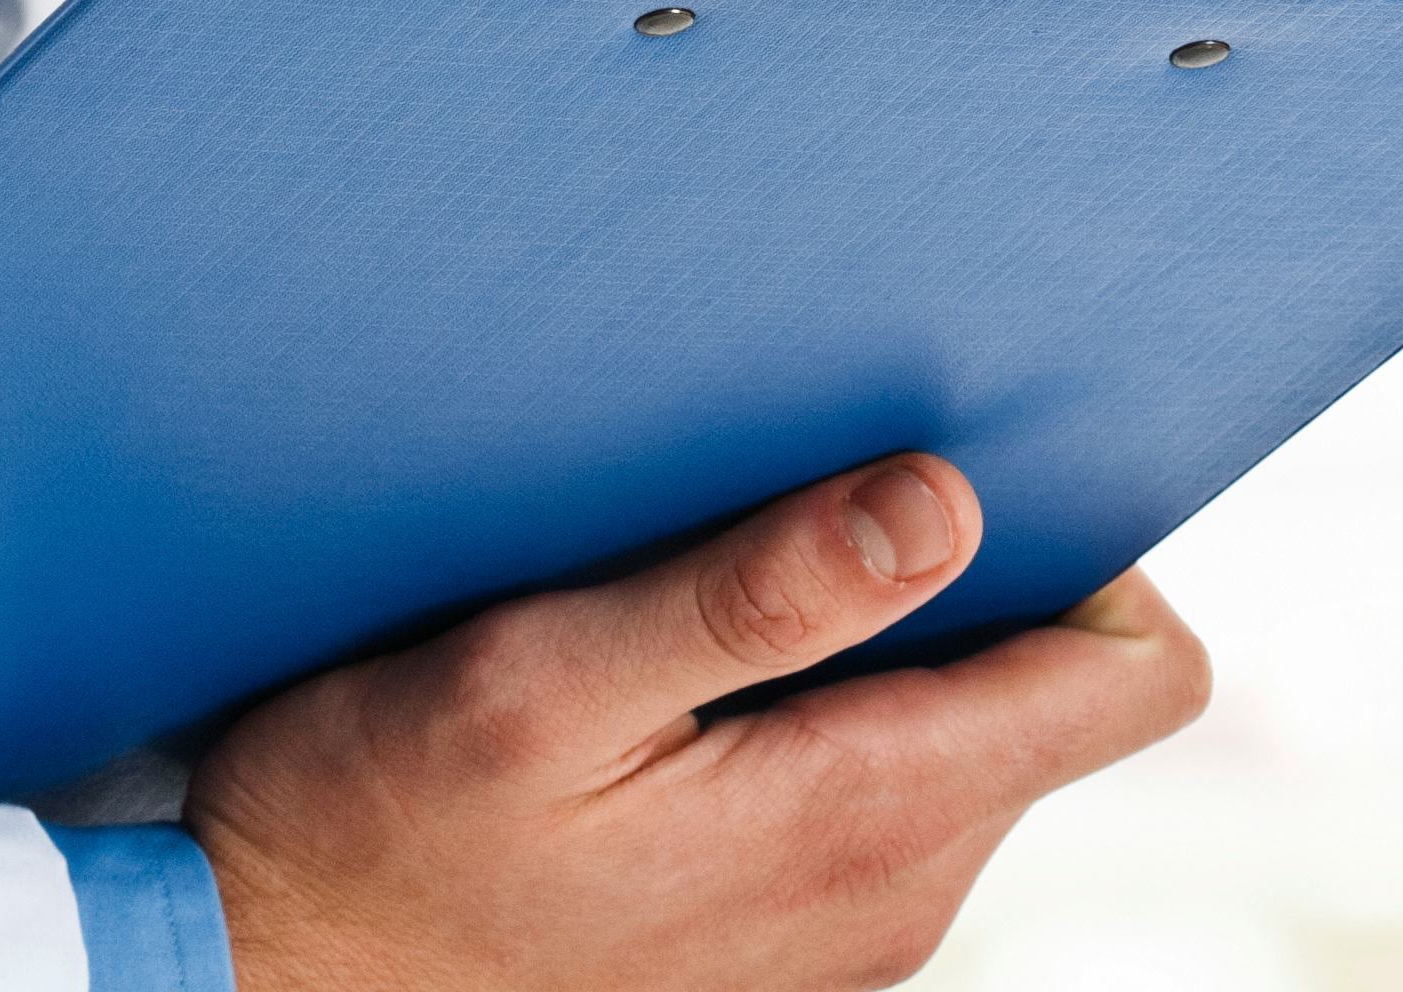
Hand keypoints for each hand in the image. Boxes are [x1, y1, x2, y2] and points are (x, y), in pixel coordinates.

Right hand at [189, 456, 1204, 991]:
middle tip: (796, 488)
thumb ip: (754, 595)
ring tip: (711, 573)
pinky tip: (677, 671)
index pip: (1134, 678)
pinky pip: (872, 792)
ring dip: (875, 639)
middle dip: (965, 574)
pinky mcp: (779, 937)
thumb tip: (943, 503)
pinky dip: (813, 707)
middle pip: (1048, 693)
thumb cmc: (376, 828)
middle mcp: (895, 894)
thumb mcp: (541, 680)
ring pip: (955, 736)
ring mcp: (845, 929)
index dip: (1093, 546)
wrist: (268, 977)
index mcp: (867, 817)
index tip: (965, 462)